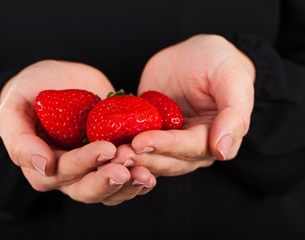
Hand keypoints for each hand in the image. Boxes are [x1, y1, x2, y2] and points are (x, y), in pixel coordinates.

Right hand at [0, 60, 155, 204]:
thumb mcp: (14, 110)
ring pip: (110, 189)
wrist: (54, 80)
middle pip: (88, 189)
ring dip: (129, 184)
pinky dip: (140, 174)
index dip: (84, 163)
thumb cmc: (29, 92)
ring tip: (147, 174)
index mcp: (43, 166)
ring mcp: (92, 166)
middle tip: (128, 168)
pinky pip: (126, 174)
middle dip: (108, 181)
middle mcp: (69, 173)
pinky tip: (154, 168)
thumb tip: (43, 166)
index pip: (63, 172)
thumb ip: (19, 140)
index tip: (106, 149)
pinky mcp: (111, 156)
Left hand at [113, 34, 254, 175]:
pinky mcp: (148, 132)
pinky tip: (104, 144)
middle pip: (168, 160)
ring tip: (109, 153)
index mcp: (215, 137)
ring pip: (150, 157)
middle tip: (117, 155)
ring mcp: (168, 141)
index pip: (190, 149)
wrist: (193, 54)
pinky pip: (135, 142)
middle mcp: (191, 147)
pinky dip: (121, 145)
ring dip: (130, 158)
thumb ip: (234, 114)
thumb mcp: (232, 78)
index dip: (166, 146)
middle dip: (143, 158)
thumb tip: (223, 151)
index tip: (141, 143)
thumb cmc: (218, 61)